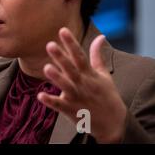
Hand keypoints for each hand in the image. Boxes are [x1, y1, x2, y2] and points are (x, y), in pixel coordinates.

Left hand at [37, 28, 126, 142]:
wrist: (114, 124)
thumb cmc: (107, 95)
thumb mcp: (104, 74)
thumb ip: (97, 55)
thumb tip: (100, 36)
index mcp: (90, 74)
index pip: (80, 55)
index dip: (71, 43)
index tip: (62, 30)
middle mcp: (83, 84)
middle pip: (71, 68)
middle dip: (61, 57)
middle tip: (50, 44)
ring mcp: (77, 97)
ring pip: (66, 86)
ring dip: (57, 77)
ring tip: (46, 67)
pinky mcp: (71, 110)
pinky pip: (59, 105)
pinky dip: (50, 101)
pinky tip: (40, 95)